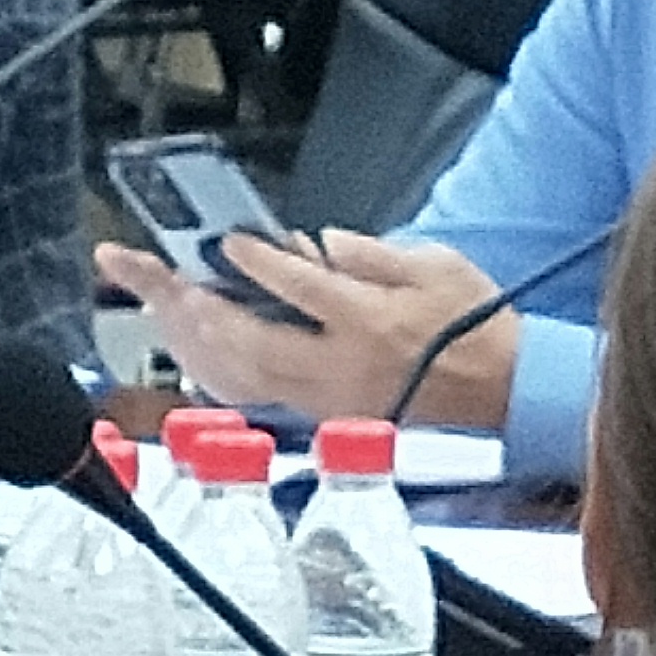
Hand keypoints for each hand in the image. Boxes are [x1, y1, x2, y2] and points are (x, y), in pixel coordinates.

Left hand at [92, 229, 513, 431]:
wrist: (506, 390)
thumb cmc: (475, 324)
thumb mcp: (436, 264)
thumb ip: (373, 253)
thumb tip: (322, 244)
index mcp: (371, 322)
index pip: (299, 290)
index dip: (258, 265)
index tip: (228, 242)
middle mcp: (342, 366)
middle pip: (250, 339)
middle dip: (193, 307)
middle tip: (149, 274)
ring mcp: (330, 396)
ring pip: (245, 374)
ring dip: (195, 339)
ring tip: (159, 302)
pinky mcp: (328, 413)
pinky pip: (260, 394)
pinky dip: (222, 370)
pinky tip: (194, 348)